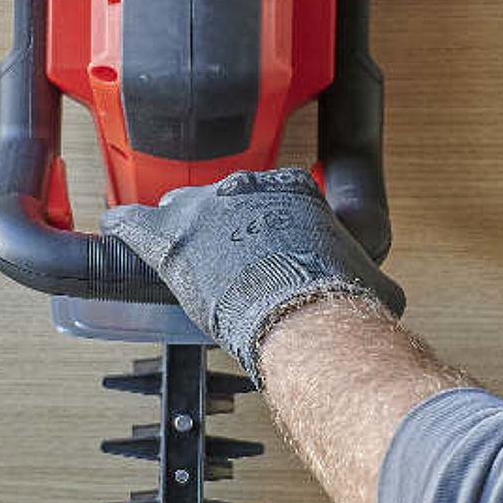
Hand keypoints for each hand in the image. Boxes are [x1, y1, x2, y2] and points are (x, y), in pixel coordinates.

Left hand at [100, 168, 404, 378]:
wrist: (304, 315)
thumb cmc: (337, 300)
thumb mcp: (370, 279)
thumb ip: (365, 273)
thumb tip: (382, 292)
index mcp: (294, 186)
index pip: (272, 192)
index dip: (266, 222)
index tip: (266, 241)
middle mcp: (246, 186)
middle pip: (224, 198)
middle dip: (224, 227)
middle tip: (228, 260)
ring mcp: (204, 207)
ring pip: (182, 208)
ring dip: (184, 231)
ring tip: (184, 254)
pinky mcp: (170, 237)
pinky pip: (132, 221)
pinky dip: (125, 227)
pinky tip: (120, 231)